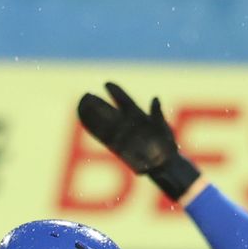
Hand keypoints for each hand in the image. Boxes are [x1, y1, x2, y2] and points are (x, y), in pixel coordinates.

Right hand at [76, 81, 201, 201]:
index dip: (116, 93)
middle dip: (99, 103)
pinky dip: (94, 130)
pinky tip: (84, 122)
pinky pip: (103, 138)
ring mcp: (121, 135)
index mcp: (138, 115)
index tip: (107, 84)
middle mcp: (127, 124)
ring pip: (104, 123)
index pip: (124, 102)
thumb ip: (157, 114)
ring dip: (92, 115)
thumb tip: (155, 99)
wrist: (164, 164)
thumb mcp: (163, 127)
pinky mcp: (117, 147)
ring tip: (81, 106)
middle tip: (87, 95)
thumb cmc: (167, 143)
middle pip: (110, 111)